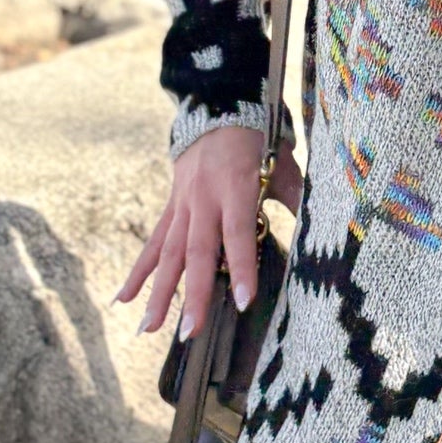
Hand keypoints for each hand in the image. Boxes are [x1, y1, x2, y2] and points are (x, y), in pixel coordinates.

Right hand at [115, 126, 302, 337]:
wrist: (218, 109)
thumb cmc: (258, 141)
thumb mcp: (282, 166)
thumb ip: (296, 199)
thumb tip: (320, 232)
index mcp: (235, 188)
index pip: (238, 234)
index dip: (242, 267)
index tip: (243, 302)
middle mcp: (204, 200)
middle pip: (196, 252)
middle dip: (192, 294)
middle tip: (190, 333)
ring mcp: (183, 205)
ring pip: (168, 254)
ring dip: (157, 293)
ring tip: (148, 329)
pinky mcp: (171, 208)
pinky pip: (153, 244)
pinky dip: (138, 272)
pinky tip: (122, 300)